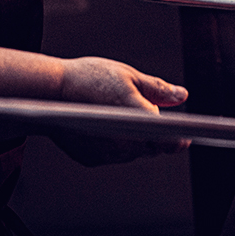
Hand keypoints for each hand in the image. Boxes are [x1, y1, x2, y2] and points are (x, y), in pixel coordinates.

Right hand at [49, 55, 189, 166]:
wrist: (48, 92)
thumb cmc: (89, 78)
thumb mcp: (129, 76)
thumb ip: (157, 90)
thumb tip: (181, 96)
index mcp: (137, 118)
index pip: (167, 140)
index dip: (178, 141)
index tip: (186, 139)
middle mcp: (123, 141)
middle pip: (150, 148)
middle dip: (155, 136)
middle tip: (153, 120)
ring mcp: (106, 153)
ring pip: (132, 153)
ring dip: (136, 141)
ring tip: (126, 119)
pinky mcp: (91, 159)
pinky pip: (113, 156)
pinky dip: (116, 145)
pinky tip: (108, 128)